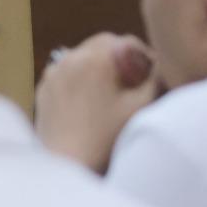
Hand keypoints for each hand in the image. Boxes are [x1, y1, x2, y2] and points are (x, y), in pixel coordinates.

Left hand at [35, 33, 158, 173]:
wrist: (67, 165)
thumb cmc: (106, 138)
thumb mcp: (142, 107)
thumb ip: (157, 77)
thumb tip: (163, 61)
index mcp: (95, 58)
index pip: (127, 42)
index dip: (145, 57)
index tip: (153, 77)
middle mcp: (70, 59)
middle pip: (103, 45)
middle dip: (121, 59)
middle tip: (135, 84)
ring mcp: (53, 74)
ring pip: (83, 58)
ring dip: (100, 68)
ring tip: (114, 95)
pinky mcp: (44, 91)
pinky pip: (67, 74)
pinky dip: (81, 80)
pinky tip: (91, 104)